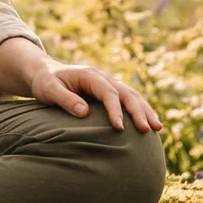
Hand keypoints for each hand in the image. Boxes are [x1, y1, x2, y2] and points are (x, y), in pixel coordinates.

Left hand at [29, 60, 162, 132]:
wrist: (45, 73)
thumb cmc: (45, 82)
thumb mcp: (49, 90)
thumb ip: (66, 100)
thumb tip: (84, 113)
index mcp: (90, 75)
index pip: (108, 93)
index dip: (115, 110)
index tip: (119, 128)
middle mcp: (103, 77)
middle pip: (127, 93)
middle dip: (139, 111)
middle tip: (148, 130)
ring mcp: (108, 83)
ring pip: (132, 96)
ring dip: (146, 111)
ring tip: (158, 128)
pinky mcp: (110, 92)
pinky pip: (129, 100)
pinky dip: (141, 110)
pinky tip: (150, 124)